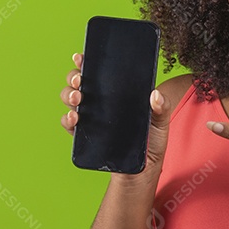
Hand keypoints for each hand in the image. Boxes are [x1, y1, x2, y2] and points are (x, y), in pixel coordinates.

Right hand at [60, 53, 176, 175]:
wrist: (142, 172)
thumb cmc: (151, 143)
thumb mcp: (161, 123)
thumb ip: (161, 108)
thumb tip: (155, 95)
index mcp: (117, 93)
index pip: (99, 71)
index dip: (88, 61)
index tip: (82, 56)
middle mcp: (101, 102)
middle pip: (80, 82)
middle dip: (75, 76)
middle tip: (80, 80)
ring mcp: (91, 118)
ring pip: (72, 99)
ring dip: (68, 95)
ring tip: (77, 98)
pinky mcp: (86, 136)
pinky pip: (70, 124)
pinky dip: (67, 119)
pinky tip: (74, 118)